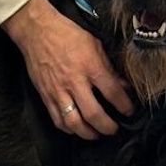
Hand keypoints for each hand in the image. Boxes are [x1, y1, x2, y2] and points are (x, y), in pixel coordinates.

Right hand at [2, 0, 133, 139]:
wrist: (37, 31)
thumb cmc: (66, 34)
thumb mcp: (94, 44)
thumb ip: (108, 67)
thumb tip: (122, 84)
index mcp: (90, 66)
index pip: (113, 93)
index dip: (124, 106)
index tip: (129, 111)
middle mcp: (75, 82)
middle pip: (94, 114)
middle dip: (108, 127)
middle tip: (114, 129)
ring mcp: (58, 91)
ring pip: (74, 123)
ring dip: (88, 133)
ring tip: (96, 134)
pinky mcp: (46, 96)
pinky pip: (58, 120)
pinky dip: (69, 129)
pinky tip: (76, 129)